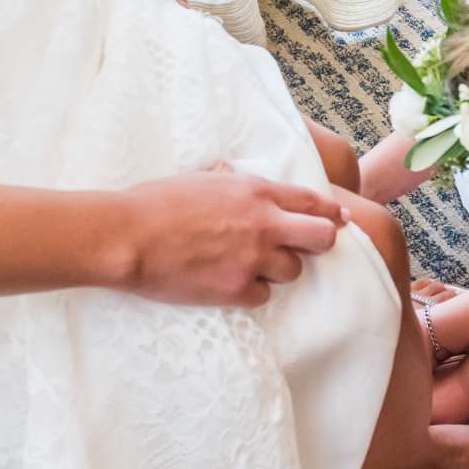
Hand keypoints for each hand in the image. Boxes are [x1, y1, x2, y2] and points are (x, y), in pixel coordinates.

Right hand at [118, 169, 346, 307]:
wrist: (129, 235)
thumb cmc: (155, 200)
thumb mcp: (200, 178)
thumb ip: (226, 179)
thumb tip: (228, 172)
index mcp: (255, 192)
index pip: (311, 201)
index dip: (330, 212)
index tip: (340, 219)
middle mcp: (263, 224)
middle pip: (322, 238)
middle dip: (319, 243)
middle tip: (305, 248)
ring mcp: (252, 259)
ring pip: (293, 271)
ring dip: (278, 270)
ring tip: (252, 266)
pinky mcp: (235, 290)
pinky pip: (262, 295)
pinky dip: (251, 292)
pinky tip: (231, 284)